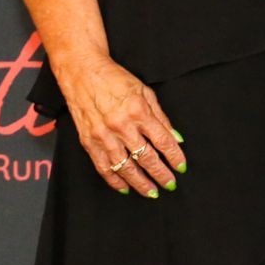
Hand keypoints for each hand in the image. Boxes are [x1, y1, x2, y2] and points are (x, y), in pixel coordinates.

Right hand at [58, 55, 186, 197]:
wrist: (83, 73)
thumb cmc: (115, 79)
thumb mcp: (144, 92)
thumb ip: (160, 117)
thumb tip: (175, 138)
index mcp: (138, 111)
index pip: (162, 140)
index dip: (173, 156)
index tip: (181, 167)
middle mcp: (121, 126)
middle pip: (145, 157)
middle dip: (160, 174)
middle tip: (170, 184)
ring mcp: (103, 135)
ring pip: (125, 167)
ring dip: (139, 183)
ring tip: (151, 192)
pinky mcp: (88, 141)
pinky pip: (103, 167)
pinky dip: (115, 180)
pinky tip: (125, 187)